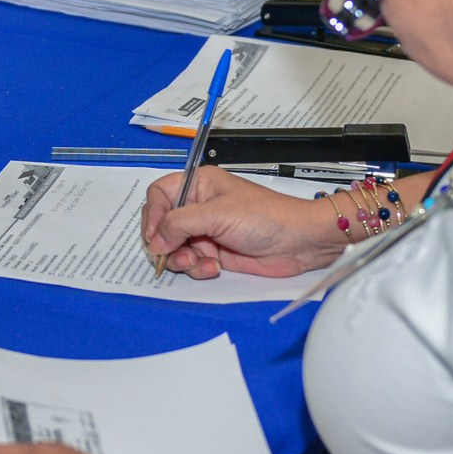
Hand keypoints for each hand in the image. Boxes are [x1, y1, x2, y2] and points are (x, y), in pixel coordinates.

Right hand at [141, 168, 344, 279]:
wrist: (300, 242)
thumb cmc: (264, 217)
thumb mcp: (217, 214)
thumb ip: (179, 224)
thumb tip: (154, 241)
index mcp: (199, 184)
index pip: (160, 195)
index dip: (152, 215)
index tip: (154, 236)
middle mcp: (199, 206)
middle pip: (162, 225)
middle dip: (166, 242)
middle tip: (173, 254)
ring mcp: (206, 231)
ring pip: (174, 247)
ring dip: (182, 259)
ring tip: (199, 262)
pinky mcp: (215, 253)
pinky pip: (192, 263)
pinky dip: (198, 268)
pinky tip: (214, 268)